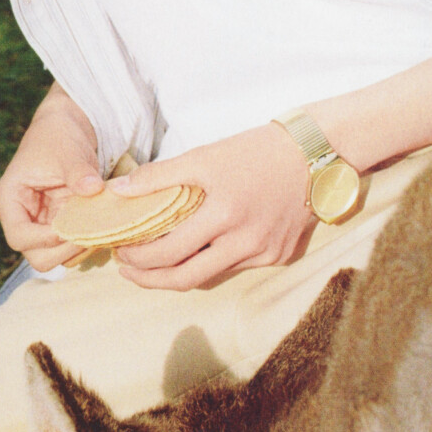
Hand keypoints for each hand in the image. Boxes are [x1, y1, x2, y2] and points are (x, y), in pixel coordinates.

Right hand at [0, 86, 103, 271]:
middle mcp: (20, 217)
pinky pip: (67, 247)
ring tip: (99, 230)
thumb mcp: (68, 151)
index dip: (45, 240)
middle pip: (36, 256)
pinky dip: (84, 244)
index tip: (73, 228)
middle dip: (64, 250)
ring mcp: (38, 224)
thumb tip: (93, 188)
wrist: (66, 128)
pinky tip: (100, 228)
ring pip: (54, 257)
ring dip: (77, 250)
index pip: (19, 237)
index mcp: (9, 199)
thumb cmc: (59, 136)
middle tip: (91, 234)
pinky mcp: (56, 225)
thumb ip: (79, 171)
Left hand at [110, 123, 314, 289]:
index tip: (120, 250)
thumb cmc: (254, 151)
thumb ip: (158, 176)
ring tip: (154, 264)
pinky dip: (211, 263)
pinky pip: (236, 268)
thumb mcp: (203, 156)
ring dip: (178, 273)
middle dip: (151, 279)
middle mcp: (246, 241)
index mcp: (224, 214)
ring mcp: (265, 253)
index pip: (168, 252)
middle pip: (187, 278)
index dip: (138, 258)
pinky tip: (195, 252)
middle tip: (128, 270)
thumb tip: (117, 191)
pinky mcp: (279, 256)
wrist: (314, 153)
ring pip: (211, 276)